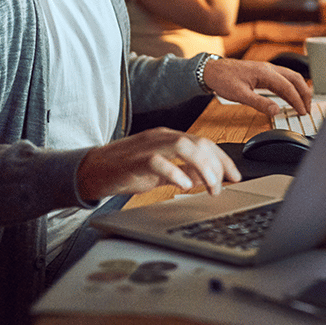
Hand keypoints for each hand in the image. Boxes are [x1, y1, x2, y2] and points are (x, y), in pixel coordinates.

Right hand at [77, 128, 240, 200]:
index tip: (235, 176)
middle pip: (198, 142)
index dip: (223, 159)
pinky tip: (184, 186)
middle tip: (223, 185)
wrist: (90, 170)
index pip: (204, 142)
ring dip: (202, 167)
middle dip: (216, 164)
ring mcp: (147, 146)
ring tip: (210, 187)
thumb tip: (203, 179)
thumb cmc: (124, 169)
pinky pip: (158, 161)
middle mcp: (160, 137)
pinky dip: (175, 173)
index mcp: (168, 137)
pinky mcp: (134, 160)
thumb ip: (181, 172)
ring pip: (183, 146)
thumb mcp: (159, 170)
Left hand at [203, 57, 311, 116]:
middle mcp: (268, 68)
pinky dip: (290, 87)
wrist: (211, 70)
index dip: (297, 100)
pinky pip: (282, 78)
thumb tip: (276, 111)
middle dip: (304, 93)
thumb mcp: (240, 95)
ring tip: (303, 104)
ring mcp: (266, 68)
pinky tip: (290, 95)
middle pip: (294, 78)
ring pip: (290, 76)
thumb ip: (259, 103)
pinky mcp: (263, 72)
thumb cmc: (223, 79)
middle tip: (307, 109)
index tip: (302, 112)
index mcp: (264, 72)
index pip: (288, 87)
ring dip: (299, 89)